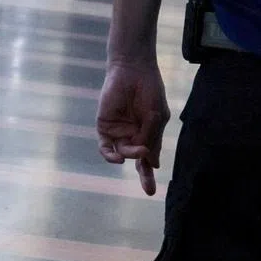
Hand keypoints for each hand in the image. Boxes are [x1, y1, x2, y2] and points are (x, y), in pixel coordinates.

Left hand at [97, 59, 169, 195]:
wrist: (132, 68)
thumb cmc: (149, 89)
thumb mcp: (156, 115)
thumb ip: (152, 138)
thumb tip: (152, 163)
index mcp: (147, 133)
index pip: (148, 158)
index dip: (149, 174)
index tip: (151, 191)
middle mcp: (133, 135)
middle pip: (136, 160)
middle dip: (143, 175)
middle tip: (149, 190)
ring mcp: (119, 131)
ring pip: (123, 153)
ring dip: (131, 155)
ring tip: (139, 150)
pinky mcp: (105, 125)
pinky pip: (105, 146)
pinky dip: (110, 155)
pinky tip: (118, 158)